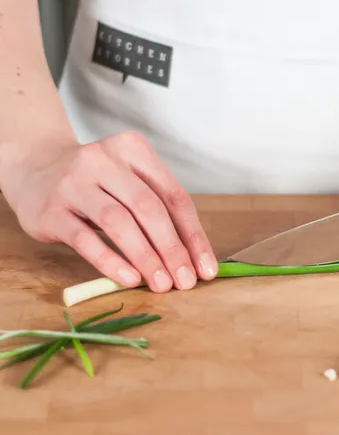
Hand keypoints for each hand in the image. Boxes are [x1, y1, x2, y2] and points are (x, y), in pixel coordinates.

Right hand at [0, 130, 217, 291]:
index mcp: (133, 150)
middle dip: (173, 249)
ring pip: (118, 222)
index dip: (193, 236)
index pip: (174, 196)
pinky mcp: (52, 209)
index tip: (206, 268)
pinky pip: (85, 239)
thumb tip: (194, 260)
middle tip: (186, 282)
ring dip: (146, 257)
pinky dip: (110, 261)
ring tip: (162, 284)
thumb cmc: (98, 184)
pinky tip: (130, 279)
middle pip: (149, 208)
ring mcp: (74, 182)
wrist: (35, 169)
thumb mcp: (130, 184)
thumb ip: (160, 212)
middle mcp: (104, 160)